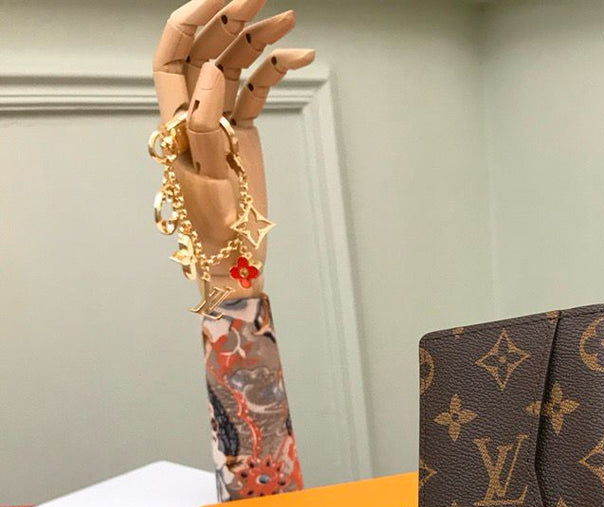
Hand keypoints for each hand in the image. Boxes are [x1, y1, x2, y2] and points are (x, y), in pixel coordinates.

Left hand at [153, 0, 314, 298]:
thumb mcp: (207, 178)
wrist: (236, 255)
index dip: (189, 22)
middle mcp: (195, 112)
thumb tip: (213, 76)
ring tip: (289, 20)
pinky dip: (277, 72)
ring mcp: (221, 120)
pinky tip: (301, 58)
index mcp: (175, 121)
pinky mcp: (244, 132)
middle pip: (208, 51)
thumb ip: (206, 126)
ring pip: (237, 65)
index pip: (172, 56)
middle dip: (232, 19)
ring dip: (260, 40)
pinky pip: (258, 90)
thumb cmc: (215, 228)